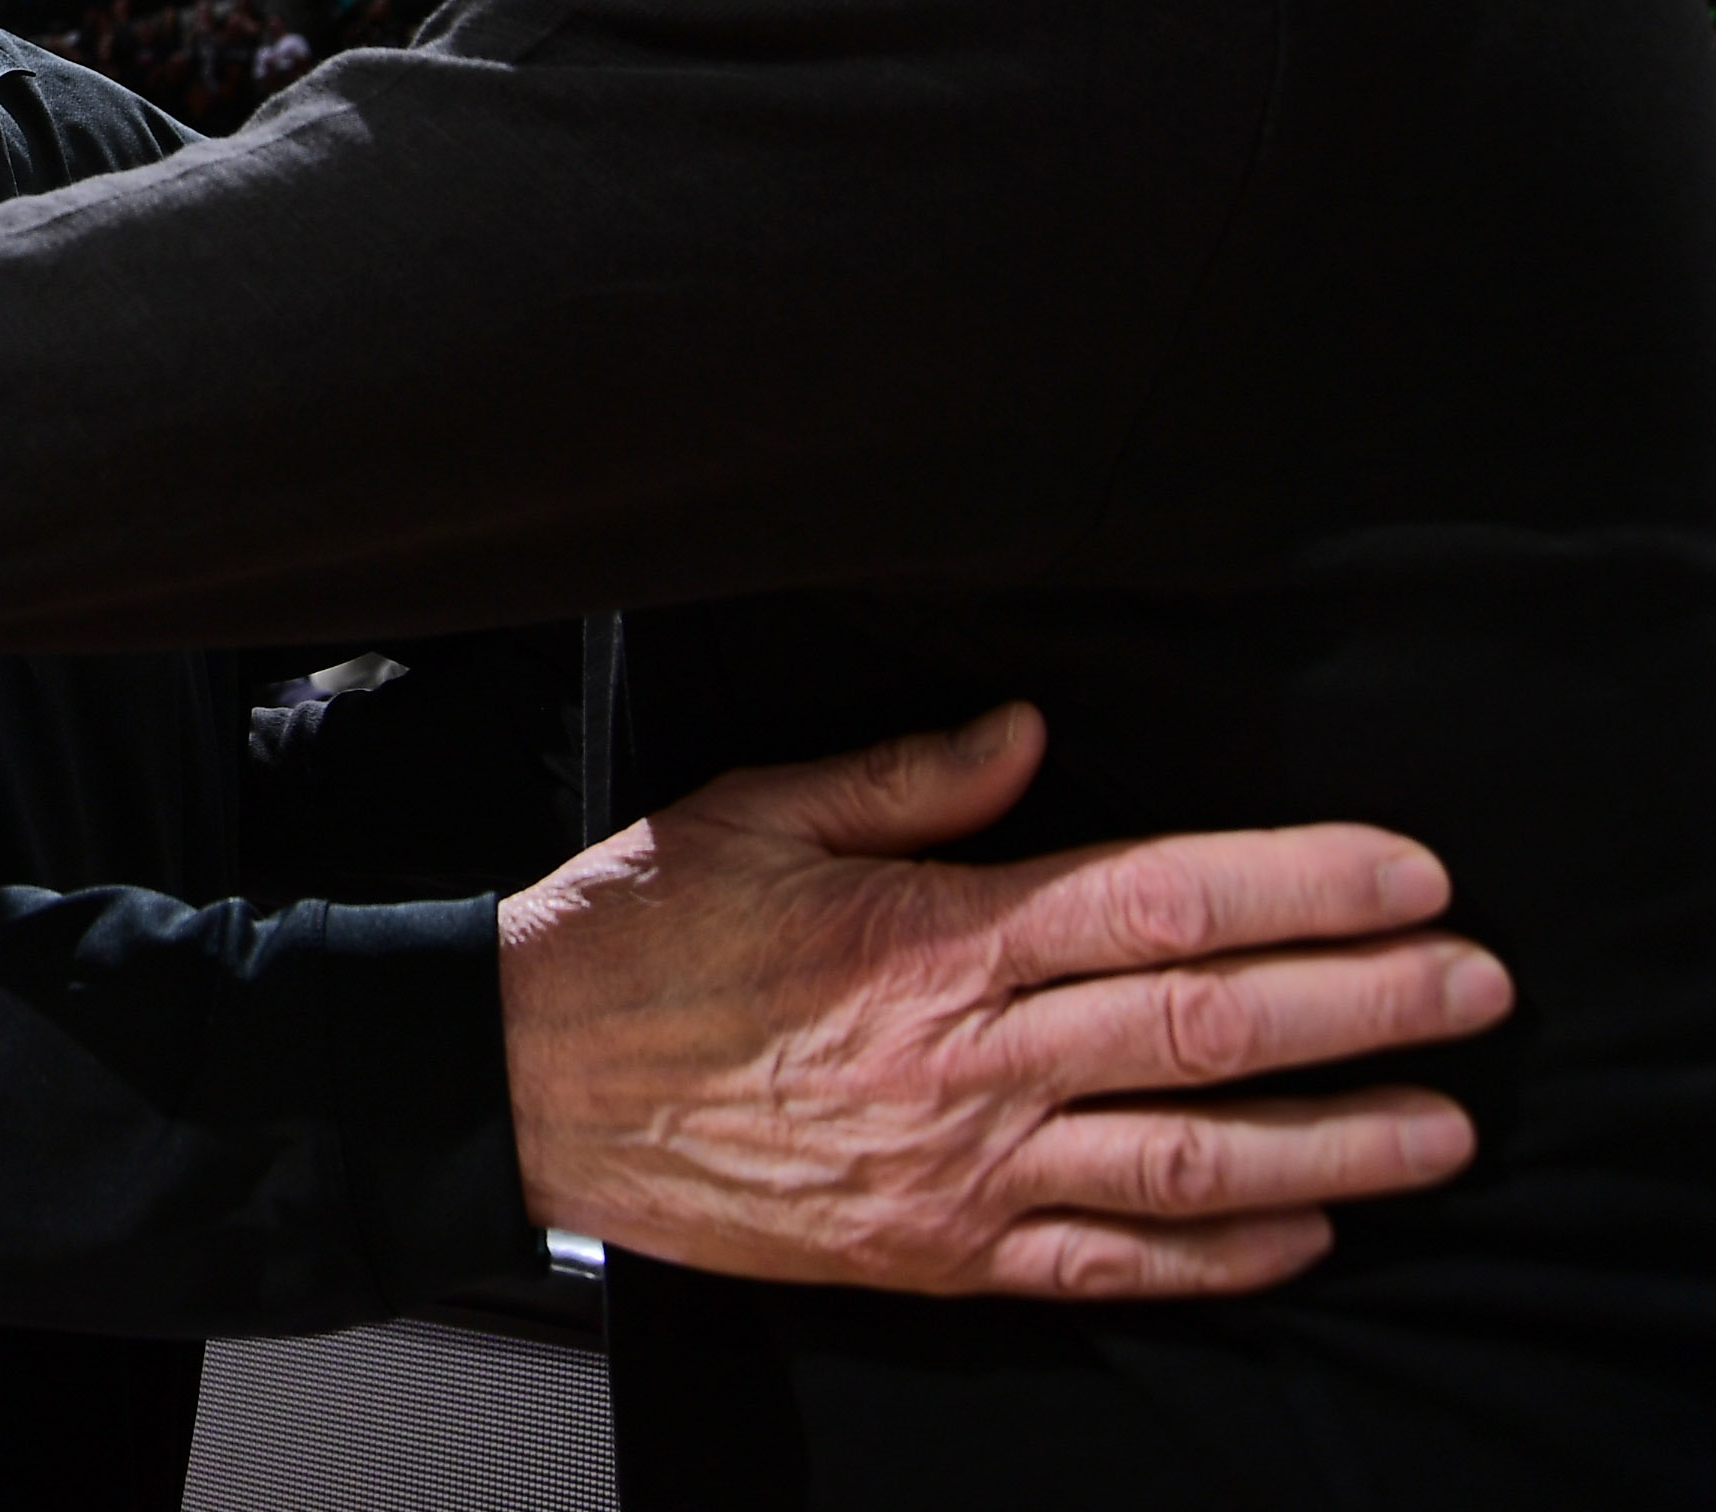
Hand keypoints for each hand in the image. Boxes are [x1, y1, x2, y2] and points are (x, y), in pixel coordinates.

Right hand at [497, 701, 1508, 1298]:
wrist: (522, 1087)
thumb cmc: (629, 942)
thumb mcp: (752, 814)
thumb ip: (904, 779)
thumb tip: (1030, 732)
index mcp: (931, 935)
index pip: (1159, 901)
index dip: (1300, 885)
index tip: (1406, 875)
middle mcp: (965, 1059)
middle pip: (1210, 1026)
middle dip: (1365, 1003)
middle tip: (1475, 986)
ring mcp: (958, 1169)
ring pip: (1190, 1160)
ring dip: (1338, 1142)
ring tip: (1440, 1125)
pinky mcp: (935, 1254)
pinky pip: (1109, 1265)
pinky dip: (1220, 1252)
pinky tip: (1303, 1229)